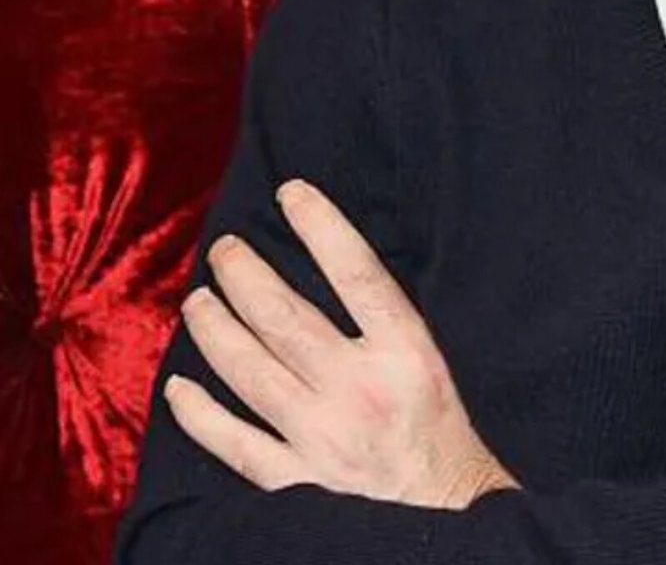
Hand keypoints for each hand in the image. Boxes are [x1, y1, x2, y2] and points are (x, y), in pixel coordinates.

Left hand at [166, 177, 517, 510]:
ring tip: (198, 300)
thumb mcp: (432, 360)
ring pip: (250, 371)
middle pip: (286, 318)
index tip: (292, 192)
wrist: (444, 514)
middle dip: (247, 275)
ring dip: (216, 330)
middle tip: (225, 248)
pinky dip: (200, 414)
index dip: (322, 226)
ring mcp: (321, 436)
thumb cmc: (442, 430)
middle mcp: (359, 388)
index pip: (357, 273)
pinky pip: (234, 442)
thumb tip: (338, 267)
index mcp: (404, 352)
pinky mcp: (295, 480)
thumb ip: (387, 322)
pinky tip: (178, 387)